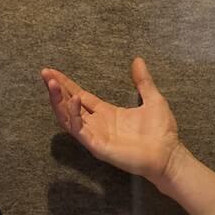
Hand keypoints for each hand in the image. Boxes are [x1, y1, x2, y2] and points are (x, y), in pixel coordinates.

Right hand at [40, 57, 181, 185]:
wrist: (169, 154)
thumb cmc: (162, 132)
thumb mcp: (153, 99)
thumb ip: (143, 81)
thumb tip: (138, 60)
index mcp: (107, 113)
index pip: (80, 96)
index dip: (67, 84)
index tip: (52, 72)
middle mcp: (98, 124)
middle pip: (70, 104)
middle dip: (57, 89)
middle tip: (45, 73)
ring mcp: (96, 135)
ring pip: (69, 117)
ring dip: (59, 101)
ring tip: (52, 84)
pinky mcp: (97, 146)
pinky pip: (80, 130)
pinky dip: (74, 115)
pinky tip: (74, 100)